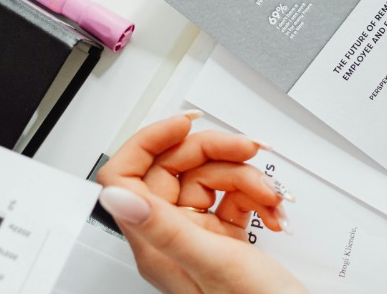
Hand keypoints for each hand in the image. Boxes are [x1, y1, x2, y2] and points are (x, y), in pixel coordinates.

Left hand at [97, 113, 304, 293]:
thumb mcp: (211, 261)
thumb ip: (164, 226)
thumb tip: (115, 196)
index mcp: (154, 243)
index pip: (126, 177)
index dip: (151, 142)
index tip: (184, 125)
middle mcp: (171, 237)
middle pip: (177, 169)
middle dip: (218, 154)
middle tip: (248, 150)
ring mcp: (198, 237)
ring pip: (211, 179)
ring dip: (248, 179)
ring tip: (269, 196)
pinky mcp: (225, 238)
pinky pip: (233, 198)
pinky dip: (258, 197)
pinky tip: (271, 212)